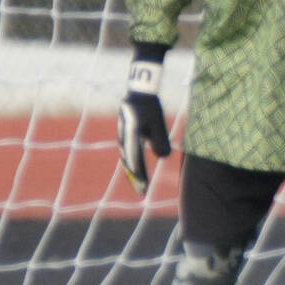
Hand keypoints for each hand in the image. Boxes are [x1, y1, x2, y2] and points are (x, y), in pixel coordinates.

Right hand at [117, 59, 171, 193]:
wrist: (139, 92)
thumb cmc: (150, 107)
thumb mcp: (158, 123)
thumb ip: (160, 140)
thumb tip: (162, 157)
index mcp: (131, 136)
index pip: (135, 161)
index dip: (140, 176)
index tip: (144, 188)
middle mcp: (124, 137)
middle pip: (128, 162)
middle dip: (135, 177)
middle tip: (141, 192)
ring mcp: (123, 135)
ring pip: (126, 157)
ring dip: (132, 170)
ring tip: (138, 182)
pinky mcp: (125, 133)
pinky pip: (127, 150)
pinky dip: (131, 161)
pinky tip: (136, 168)